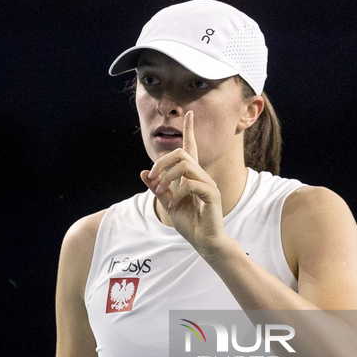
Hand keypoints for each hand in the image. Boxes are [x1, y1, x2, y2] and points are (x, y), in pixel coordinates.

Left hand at [140, 111, 227, 256]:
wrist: (204, 242)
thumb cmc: (190, 224)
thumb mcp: (168, 204)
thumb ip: (158, 188)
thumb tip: (144, 173)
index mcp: (191, 177)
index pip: (191, 148)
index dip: (190, 131)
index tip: (190, 113)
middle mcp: (201, 176)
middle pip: (181, 153)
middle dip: (162, 162)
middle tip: (153, 178)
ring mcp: (208, 184)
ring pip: (185, 166)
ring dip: (167, 177)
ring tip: (162, 192)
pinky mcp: (212, 195)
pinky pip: (191, 184)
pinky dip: (177, 194)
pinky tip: (173, 205)